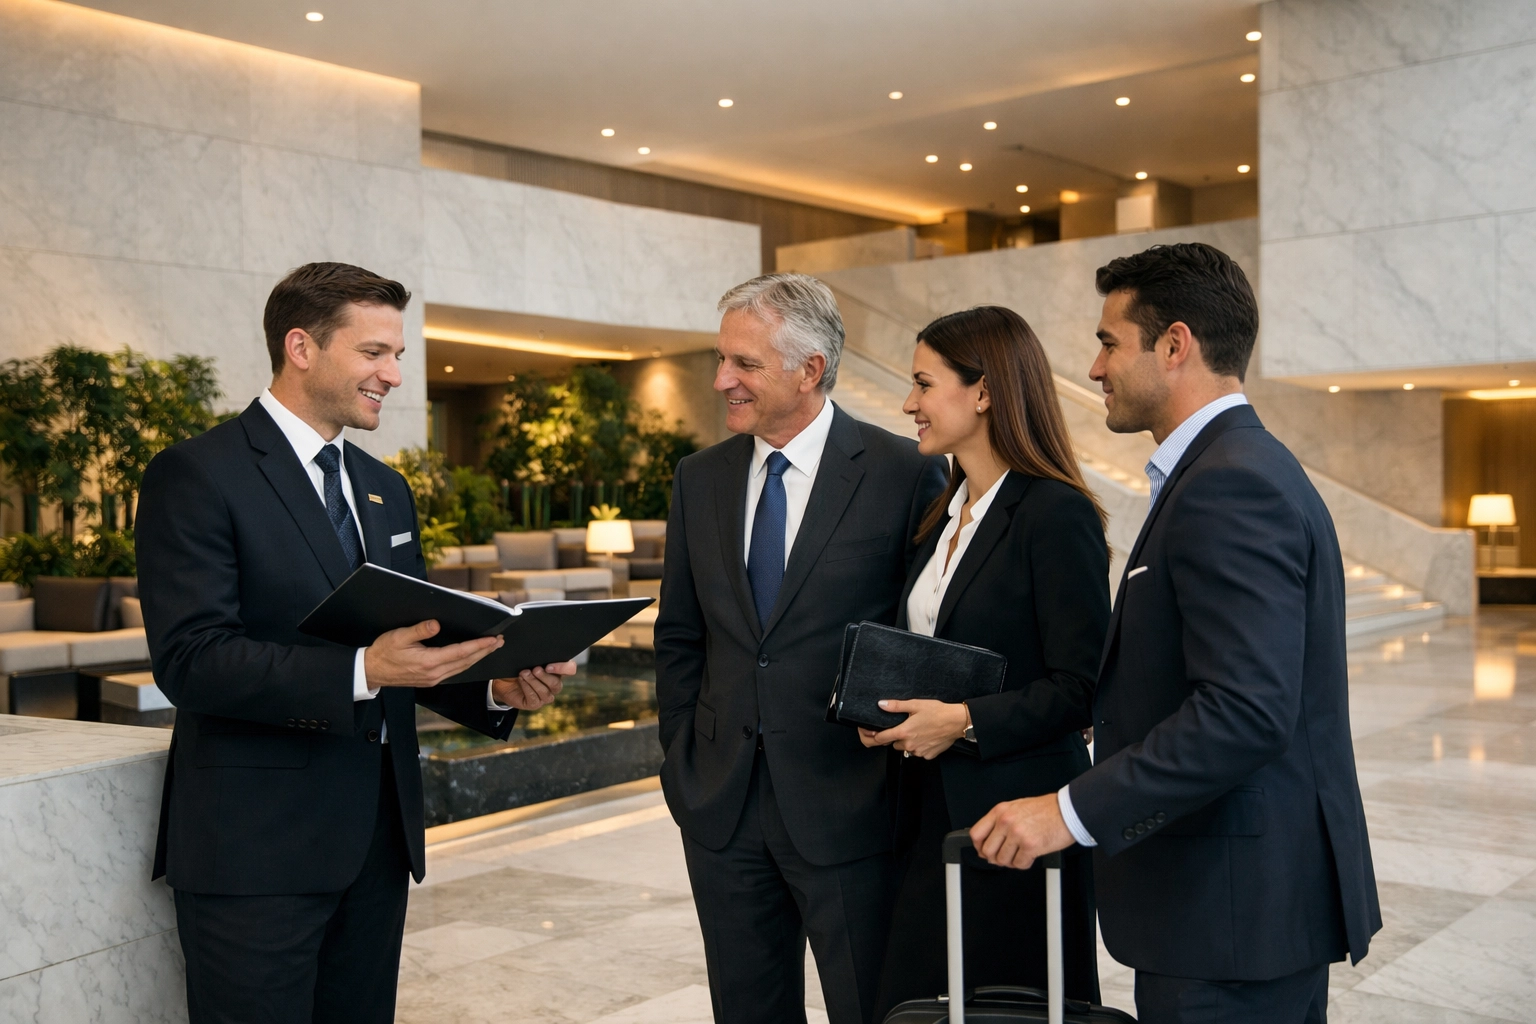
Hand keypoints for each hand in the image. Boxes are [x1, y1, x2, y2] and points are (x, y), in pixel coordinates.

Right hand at [364, 621, 502, 687]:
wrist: (371, 671)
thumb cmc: (383, 653)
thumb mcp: (399, 636)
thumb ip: (419, 630)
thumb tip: (436, 624)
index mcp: (428, 662)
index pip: (460, 652)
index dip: (479, 645)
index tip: (492, 639)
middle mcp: (434, 673)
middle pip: (466, 662)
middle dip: (485, 651)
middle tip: (500, 641)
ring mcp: (433, 678)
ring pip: (462, 668)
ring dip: (478, 657)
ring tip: (491, 647)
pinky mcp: (431, 680)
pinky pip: (455, 672)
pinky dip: (467, 663)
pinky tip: (472, 657)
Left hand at [491, 661, 575, 709]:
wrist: (504, 678)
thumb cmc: (519, 665)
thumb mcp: (528, 656)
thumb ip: (537, 653)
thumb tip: (536, 646)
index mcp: (557, 670)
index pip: (570, 669)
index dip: (563, 668)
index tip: (548, 666)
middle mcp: (554, 684)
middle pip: (557, 684)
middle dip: (544, 676)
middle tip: (534, 669)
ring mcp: (545, 696)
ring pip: (546, 693)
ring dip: (534, 682)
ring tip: (523, 673)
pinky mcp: (534, 704)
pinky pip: (535, 699)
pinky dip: (527, 688)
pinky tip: (521, 680)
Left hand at [857, 699, 967, 758]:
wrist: (957, 722)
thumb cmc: (938, 712)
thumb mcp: (915, 704)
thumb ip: (896, 706)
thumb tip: (881, 704)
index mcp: (904, 732)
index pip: (881, 738)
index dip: (874, 735)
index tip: (872, 732)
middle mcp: (909, 745)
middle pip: (894, 744)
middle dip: (897, 736)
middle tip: (906, 726)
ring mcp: (919, 752)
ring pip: (906, 749)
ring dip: (908, 742)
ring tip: (918, 729)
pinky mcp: (928, 755)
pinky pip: (918, 752)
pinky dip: (920, 746)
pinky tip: (926, 736)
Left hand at [970, 793, 1073, 869]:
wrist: (1068, 811)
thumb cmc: (1046, 809)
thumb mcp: (1017, 807)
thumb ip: (1001, 821)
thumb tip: (990, 840)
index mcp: (1000, 811)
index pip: (976, 834)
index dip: (978, 847)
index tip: (984, 851)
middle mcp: (1006, 822)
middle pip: (988, 851)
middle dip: (995, 858)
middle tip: (1005, 856)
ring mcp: (1017, 834)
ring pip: (1002, 860)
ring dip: (1011, 861)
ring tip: (1020, 854)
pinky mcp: (1030, 846)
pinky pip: (1019, 864)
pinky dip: (1024, 863)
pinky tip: (1030, 856)